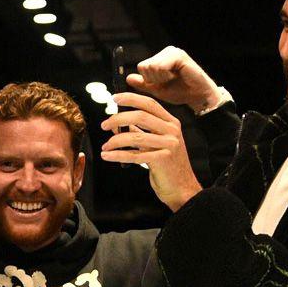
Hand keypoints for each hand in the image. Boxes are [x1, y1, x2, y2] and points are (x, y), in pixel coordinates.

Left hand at [100, 93, 201, 211]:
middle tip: (104, 125)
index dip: (131, 98)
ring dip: (115, 141)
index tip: (114, 98)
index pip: (149, 104)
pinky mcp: (162, 160)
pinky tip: (107, 156)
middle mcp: (172, 131)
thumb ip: (140, 131)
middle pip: (140, 116)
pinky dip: (118, 155)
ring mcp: (169, 145)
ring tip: (105, 146)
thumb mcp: (157, 143)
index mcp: (171, 123)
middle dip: (118, 119)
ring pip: (135, 137)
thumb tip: (117, 123)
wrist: (183, 188)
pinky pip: (134, 155)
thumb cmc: (168, 166)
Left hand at [127, 46, 220, 111]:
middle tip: (169, 81)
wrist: (197, 96)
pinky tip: (177, 76)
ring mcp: (173, 52)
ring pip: (152, 66)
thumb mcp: (157, 89)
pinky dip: (166, 75)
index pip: (141, 67)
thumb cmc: (181, 92)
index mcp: (161, 58)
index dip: (149, 80)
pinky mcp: (178, 55)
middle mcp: (167, 52)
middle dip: (155, 80)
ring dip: (161, 78)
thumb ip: (143, 83)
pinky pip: (161, 66)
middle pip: (145, 66)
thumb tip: (128, 78)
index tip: (163, 83)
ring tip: (174, 79)